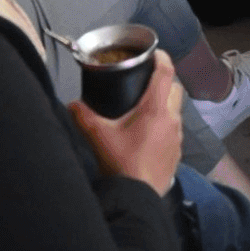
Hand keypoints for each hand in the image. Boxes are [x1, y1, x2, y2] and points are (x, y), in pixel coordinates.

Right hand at [68, 52, 184, 193]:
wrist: (138, 197)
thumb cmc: (121, 163)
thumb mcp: (98, 136)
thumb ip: (83, 116)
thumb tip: (72, 105)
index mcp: (155, 109)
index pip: (166, 73)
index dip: (162, 58)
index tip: (155, 53)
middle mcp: (172, 119)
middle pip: (175, 89)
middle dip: (164, 81)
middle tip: (146, 81)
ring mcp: (178, 136)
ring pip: (176, 110)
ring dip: (165, 105)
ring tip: (145, 109)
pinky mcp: (177, 152)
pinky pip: (174, 130)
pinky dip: (165, 125)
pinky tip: (149, 134)